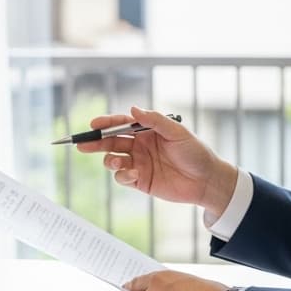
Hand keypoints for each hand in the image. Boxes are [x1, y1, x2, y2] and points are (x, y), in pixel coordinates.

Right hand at [77, 106, 237, 217]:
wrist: (207, 180)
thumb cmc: (195, 152)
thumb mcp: (177, 131)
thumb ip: (154, 120)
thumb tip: (132, 108)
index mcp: (146, 131)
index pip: (120, 124)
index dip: (106, 124)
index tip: (93, 124)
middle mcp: (139, 146)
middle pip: (110, 142)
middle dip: (95, 143)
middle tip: (82, 144)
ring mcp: (138, 163)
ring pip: (113, 160)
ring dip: (109, 160)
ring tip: (116, 162)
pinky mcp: (140, 181)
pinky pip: (122, 177)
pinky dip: (122, 176)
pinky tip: (132, 175)